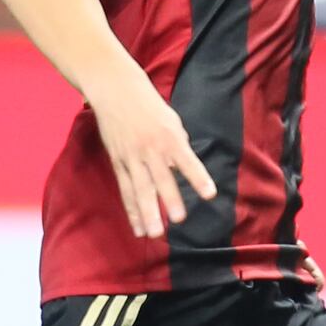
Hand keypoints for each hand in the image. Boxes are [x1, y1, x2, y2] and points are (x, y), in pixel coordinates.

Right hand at [90, 80, 213, 239]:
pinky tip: (138, 228)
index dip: (198, 177)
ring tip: (154, 234)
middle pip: (160, 178)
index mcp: (169, 137)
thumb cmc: (149, 106)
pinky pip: (126, 190)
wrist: (115, 91)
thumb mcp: (172, 120)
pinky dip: (132, 210)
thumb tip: (184, 168)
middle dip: (169, 199)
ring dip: (147, 213)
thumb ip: (179, 145)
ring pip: (140, 189)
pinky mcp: (118, 163)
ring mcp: (132, 157)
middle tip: (178, 220)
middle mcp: (151, 149)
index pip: (187, 161)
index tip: (210, 194)